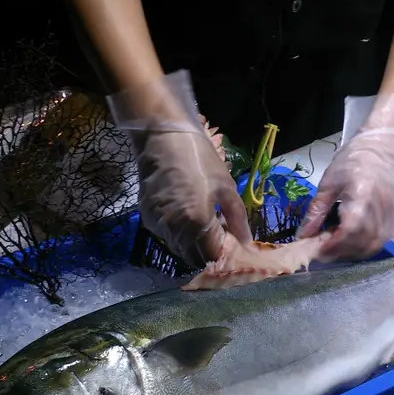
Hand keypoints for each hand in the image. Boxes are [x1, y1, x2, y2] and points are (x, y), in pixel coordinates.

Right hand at [108, 70, 251, 266]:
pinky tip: (181, 211)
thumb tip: (247, 243)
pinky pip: (164, 234)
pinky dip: (175, 231)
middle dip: (205, 250)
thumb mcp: (226, 188)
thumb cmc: (200, 159)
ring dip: (189, 242)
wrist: (163, 138)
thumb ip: (238, 220)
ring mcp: (157, 224)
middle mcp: (175, 230)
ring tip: (197, 218)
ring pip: (177, 247)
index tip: (226, 238)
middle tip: (214, 231)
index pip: (211, 256)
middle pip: (192, 256)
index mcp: (198, 223)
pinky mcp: (146, 217)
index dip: (220, 251)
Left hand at [299, 93, 393, 260]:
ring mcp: (392, 216)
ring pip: (372, 246)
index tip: (315, 249)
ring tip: (335, 245)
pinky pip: (381, 241)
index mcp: (362, 197)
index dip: (331, 245)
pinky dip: (364, 247)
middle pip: (361, 243)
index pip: (349, 232)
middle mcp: (381, 210)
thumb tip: (303, 236)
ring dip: (351, 252)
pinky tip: (351, 241)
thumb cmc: (352, 161)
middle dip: (339, 252)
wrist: (383, 148)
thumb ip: (316, 213)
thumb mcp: (328, 184)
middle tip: (321, 249)